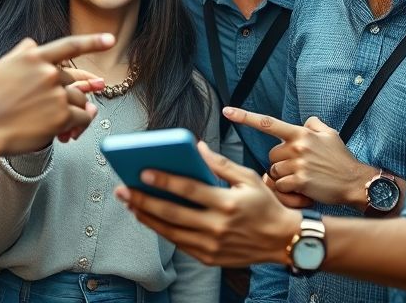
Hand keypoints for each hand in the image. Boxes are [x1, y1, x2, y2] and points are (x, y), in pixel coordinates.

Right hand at [0, 33, 112, 158]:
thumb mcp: (0, 67)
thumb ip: (20, 54)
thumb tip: (32, 44)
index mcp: (33, 57)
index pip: (69, 46)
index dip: (92, 42)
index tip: (109, 40)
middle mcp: (48, 72)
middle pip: (73, 81)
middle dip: (73, 92)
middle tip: (69, 104)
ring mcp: (56, 94)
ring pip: (79, 100)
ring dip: (73, 111)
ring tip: (60, 123)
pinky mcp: (61, 116)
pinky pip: (81, 118)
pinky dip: (78, 125)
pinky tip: (68, 132)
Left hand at [116, 141, 301, 266]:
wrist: (282, 241)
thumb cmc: (264, 205)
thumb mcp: (247, 178)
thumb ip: (219, 164)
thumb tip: (196, 147)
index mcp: (227, 203)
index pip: (188, 190)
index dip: (164, 180)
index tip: (143, 171)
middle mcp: (217, 226)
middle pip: (172, 213)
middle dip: (143, 200)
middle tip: (123, 189)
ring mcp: (212, 245)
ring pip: (170, 232)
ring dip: (146, 217)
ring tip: (130, 203)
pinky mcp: (209, 258)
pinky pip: (179, 244)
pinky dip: (162, 231)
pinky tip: (149, 218)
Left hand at [225, 107, 376, 211]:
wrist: (355, 182)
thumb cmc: (341, 159)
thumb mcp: (330, 134)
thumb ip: (314, 125)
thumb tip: (305, 122)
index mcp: (301, 133)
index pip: (268, 123)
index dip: (245, 117)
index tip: (226, 111)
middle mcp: (297, 147)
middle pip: (271, 154)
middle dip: (279, 161)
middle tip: (297, 166)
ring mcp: (298, 165)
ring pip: (274, 171)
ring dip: (283, 176)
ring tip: (302, 177)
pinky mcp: (300, 182)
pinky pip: (281, 185)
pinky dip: (288, 189)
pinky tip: (301, 188)